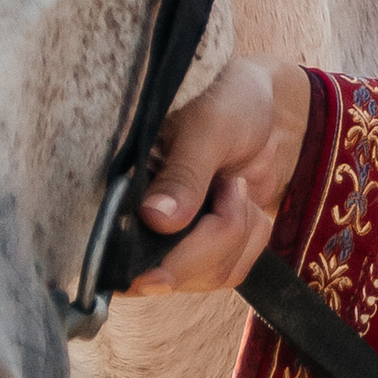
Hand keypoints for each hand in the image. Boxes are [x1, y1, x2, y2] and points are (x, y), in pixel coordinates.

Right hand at [128, 57, 313, 293]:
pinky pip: (238, 266)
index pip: (123, 258)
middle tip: (230, 182)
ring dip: (240, 230)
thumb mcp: (206, 128)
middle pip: (178, 275)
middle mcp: (145, 225)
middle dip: (219, 233)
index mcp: (126, 193)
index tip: (158, 279)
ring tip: (234, 183)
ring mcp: (179, 238)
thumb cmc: (222, 98)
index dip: (145, 273)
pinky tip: (244, 199)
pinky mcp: (209, 243)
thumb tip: (157, 219)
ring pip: (214, 275)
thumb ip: (185, 175)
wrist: (254, 99)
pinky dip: (254, 234)